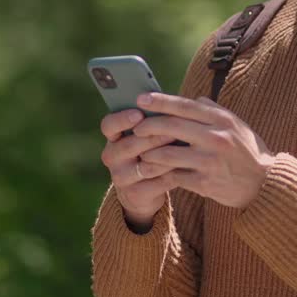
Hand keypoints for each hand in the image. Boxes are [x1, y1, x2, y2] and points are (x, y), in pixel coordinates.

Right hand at [99, 108, 180, 228]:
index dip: (122, 119)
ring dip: (167, 156)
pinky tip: (188, 167)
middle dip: (154, 137)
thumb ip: (152, 121)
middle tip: (175, 130)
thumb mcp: (144, 136)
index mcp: (113, 138)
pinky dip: (174, 173)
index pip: (109, 125)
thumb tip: (171, 102)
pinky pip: (157, 182)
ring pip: (146, 165)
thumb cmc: (148, 152)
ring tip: (185, 148)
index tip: (139, 114)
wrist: (143, 191)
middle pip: (130, 144)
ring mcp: (121, 177)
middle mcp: (112, 157)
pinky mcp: (135, 194)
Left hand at [131, 93, 275, 209]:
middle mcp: (216, 138)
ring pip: (168, 153)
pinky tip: (153, 172)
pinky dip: (162, 173)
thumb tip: (195, 100)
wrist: (264, 185)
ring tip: (141, 151)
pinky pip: (175, 176)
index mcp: (222, 120)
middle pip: (173, 127)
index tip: (142, 98)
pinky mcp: (205, 183)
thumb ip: (215, 112)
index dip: (161, 101)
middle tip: (136, 127)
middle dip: (149, 125)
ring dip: (150, 152)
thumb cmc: (248, 152)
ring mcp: (210, 162)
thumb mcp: (237, 126)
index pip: (185, 106)